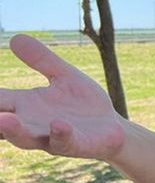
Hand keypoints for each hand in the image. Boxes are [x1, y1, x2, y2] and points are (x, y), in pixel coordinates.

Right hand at [0, 34, 124, 160]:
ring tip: (3, 119)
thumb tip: (15, 38)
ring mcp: (51, 136)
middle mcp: (32, 124)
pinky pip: (64, 141)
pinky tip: (57, 123)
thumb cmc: (84, 105)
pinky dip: (59, 133)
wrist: (114, 130)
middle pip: (1, 123)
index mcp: (25, 106)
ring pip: (26, 137)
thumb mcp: (63, 76)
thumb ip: (41, 60)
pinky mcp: (75, 144)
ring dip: (14, 130)